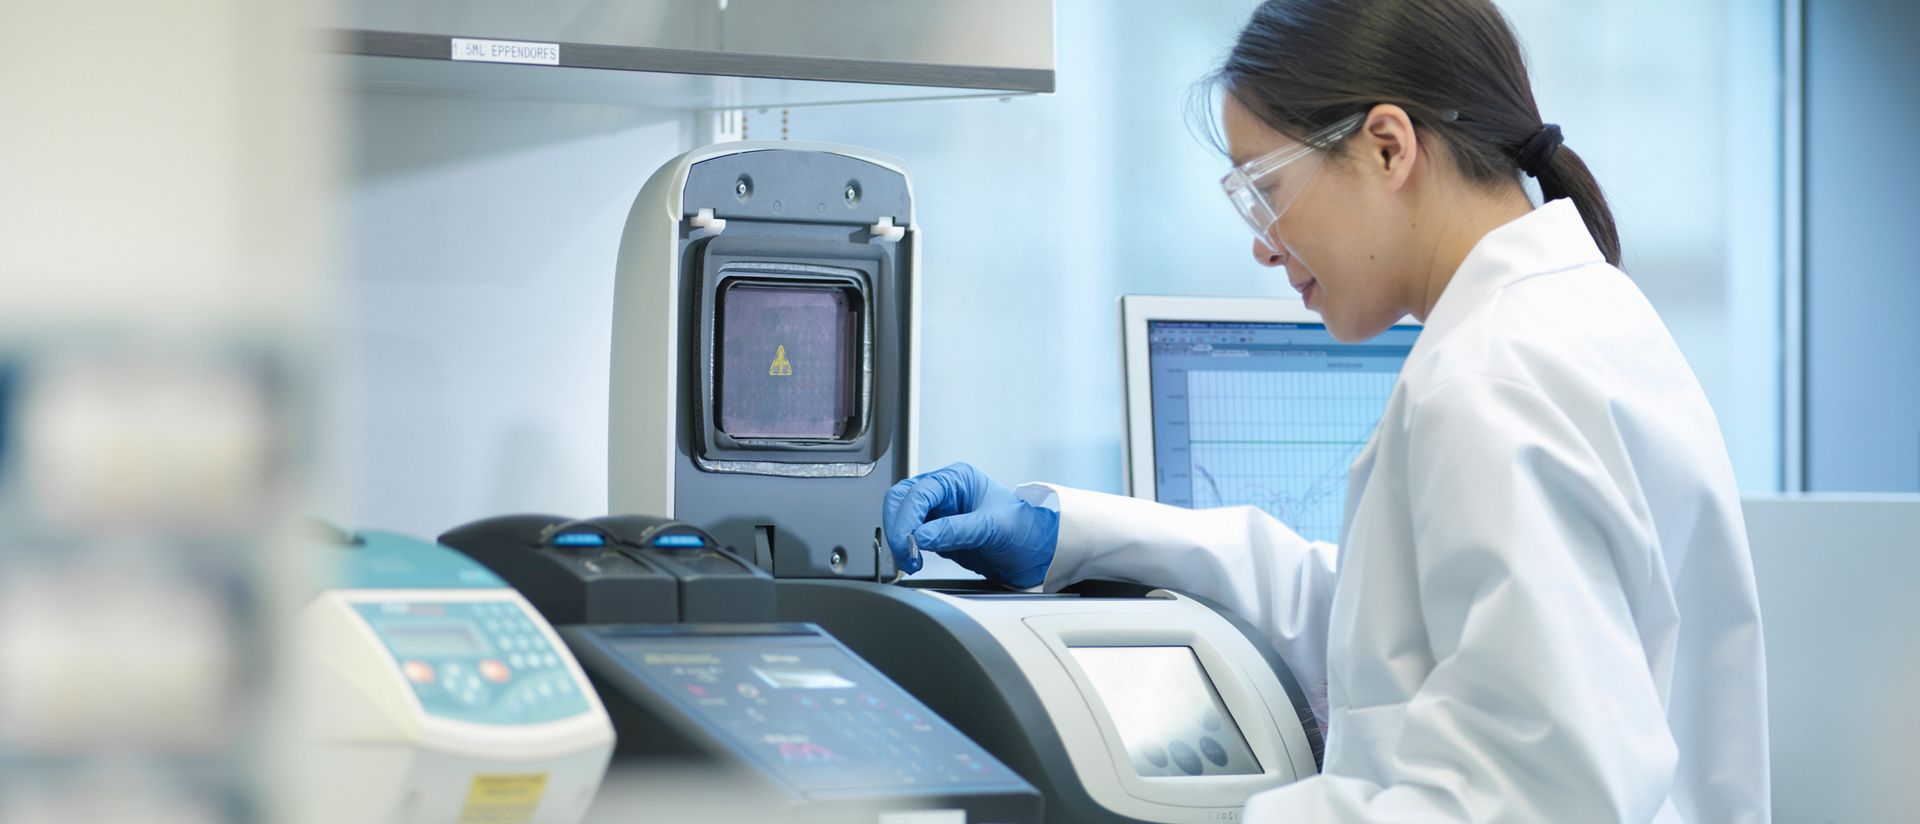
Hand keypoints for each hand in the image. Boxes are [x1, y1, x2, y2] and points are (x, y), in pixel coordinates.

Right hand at [882, 462, 1059, 587]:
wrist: (1037, 552)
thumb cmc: (1024, 529)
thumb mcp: (992, 527)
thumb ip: (955, 530)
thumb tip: (921, 536)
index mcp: (957, 479)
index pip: (918, 492)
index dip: (907, 517)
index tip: (907, 541)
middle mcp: (945, 492)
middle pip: (902, 500)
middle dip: (898, 527)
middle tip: (904, 553)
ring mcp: (939, 512)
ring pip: (902, 518)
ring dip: (899, 539)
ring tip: (910, 560)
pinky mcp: (937, 533)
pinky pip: (910, 536)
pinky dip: (906, 549)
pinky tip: (914, 561)